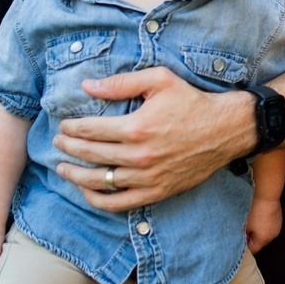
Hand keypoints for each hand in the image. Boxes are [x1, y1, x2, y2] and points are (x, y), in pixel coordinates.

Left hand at [54, 67, 254, 210]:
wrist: (226, 129)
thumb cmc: (192, 101)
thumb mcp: (160, 80)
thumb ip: (122, 83)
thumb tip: (88, 86)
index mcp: (136, 127)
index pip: (90, 130)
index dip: (72, 129)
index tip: (64, 126)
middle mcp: (139, 156)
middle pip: (90, 155)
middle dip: (68, 148)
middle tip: (57, 142)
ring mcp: (147, 177)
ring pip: (99, 182)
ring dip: (75, 175)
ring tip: (63, 168)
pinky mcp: (157, 191)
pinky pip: (119, 203)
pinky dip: (98, 200)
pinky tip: (87, 191)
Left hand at [245, 197, 282, 252]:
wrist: (266, 196)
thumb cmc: (254, 211)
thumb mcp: (245, 225)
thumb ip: (244, 236)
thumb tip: (244, 240)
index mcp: (264, 239)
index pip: (254, 250)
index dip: (246, 247)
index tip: (240, 242)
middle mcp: (273, 236)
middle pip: (261, 243)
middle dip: (253, 240)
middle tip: (245, 233)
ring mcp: (277, 228)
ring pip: (266, 236)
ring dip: (260, 233)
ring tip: (253, 225)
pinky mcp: (279, 220)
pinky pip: (270, 228)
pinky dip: (265, 227)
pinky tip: (260, 219)